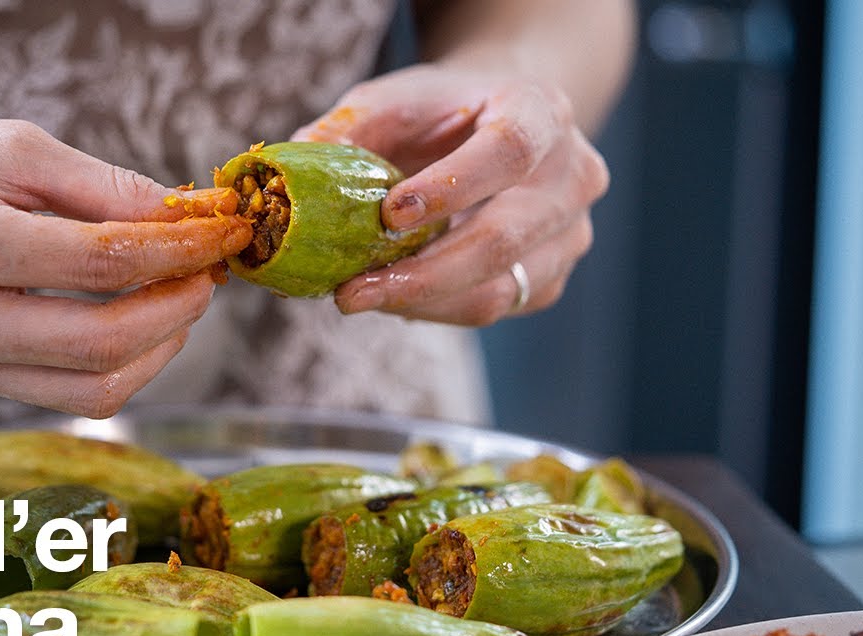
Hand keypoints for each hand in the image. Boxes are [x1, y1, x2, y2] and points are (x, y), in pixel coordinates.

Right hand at [0, 115, 250, 416]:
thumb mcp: (8, 148)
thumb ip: (102, 187)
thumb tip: (186, 220)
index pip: (106, 264)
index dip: (182, 251)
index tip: (226, 234)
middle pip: (104, 344)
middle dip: (180, 310)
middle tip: (209, 273)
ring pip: (90, 389)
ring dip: (158, 349)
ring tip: (179, 297)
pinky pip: (61, 395)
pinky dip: (117, 365)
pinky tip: (136, 323)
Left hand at [295, 64, 609, 325]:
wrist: (502, 124)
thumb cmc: (444, 110)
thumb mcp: (395, 99)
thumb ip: (348, 131)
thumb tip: (289, 174)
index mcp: (541, 111)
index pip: (508, 152)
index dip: (451, 187)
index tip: (388, 215)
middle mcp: (572, 175)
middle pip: (503, 239)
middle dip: (419, 274)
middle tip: (350, 293)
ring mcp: (570, 233)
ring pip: (498, 290)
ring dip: (419, 302)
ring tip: (357, 296)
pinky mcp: (550, 278)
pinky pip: (491, 308)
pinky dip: (433, 309)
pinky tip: (392, 294)